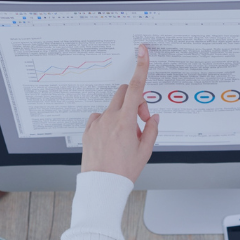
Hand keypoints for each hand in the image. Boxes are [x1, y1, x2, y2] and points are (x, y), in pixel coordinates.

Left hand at [81, 44, 158, 181]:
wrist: (103, 185)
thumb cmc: (123, 171)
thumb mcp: (145, 151)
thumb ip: (151, 129)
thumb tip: (152, 117)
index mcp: (125, 122)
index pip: (136, 88)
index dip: (141, 68)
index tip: (142, 53)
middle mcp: (109, 118)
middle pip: (123, 93)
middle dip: (135, 101)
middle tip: (141, 121)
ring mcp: (97, 123)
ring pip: (113, 108)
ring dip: (122, 115)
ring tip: (125, 137)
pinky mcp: (88, 130)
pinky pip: (100, 118)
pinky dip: (108, 123)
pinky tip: (112, 139)